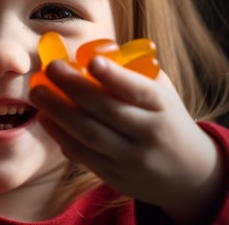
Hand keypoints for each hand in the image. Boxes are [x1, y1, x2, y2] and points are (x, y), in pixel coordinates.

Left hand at [29, 56, 225, 222]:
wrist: (190, 175)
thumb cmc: (167, 119)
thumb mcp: (162, 92)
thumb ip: (132, 73)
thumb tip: (89, 52)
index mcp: (163, 107)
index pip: (139, 91)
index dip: (115, 77)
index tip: (92, 60)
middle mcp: (149, 134)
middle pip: (107, 111)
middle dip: (74, 87)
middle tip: (51, 68)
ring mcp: (131, 158)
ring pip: (90, 135)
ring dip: (59, 112)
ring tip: (38, 92)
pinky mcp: (114, 176)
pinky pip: (83, 155)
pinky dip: (61, 136)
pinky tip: (45, 118)